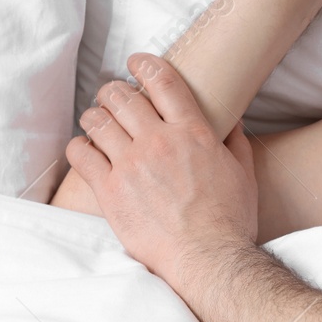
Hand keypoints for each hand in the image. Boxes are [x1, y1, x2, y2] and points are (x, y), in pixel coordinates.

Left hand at [65, 53, 258, 287]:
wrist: (208, 259)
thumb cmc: (229, 219)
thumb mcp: (243, 173)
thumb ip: (234, 140)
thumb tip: (231, 120)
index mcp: (192, 132)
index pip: (162, 81)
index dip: (144, 64)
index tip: (136, 62)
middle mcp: (159, 142)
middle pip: (121, 96)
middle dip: (113, 91)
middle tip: (113, 97)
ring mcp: (131, 165)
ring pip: (97, 120)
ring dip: (94, 116)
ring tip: (97, 122)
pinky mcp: (110, 191)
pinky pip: (81, 155)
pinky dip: (79, 147)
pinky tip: (85, 150)